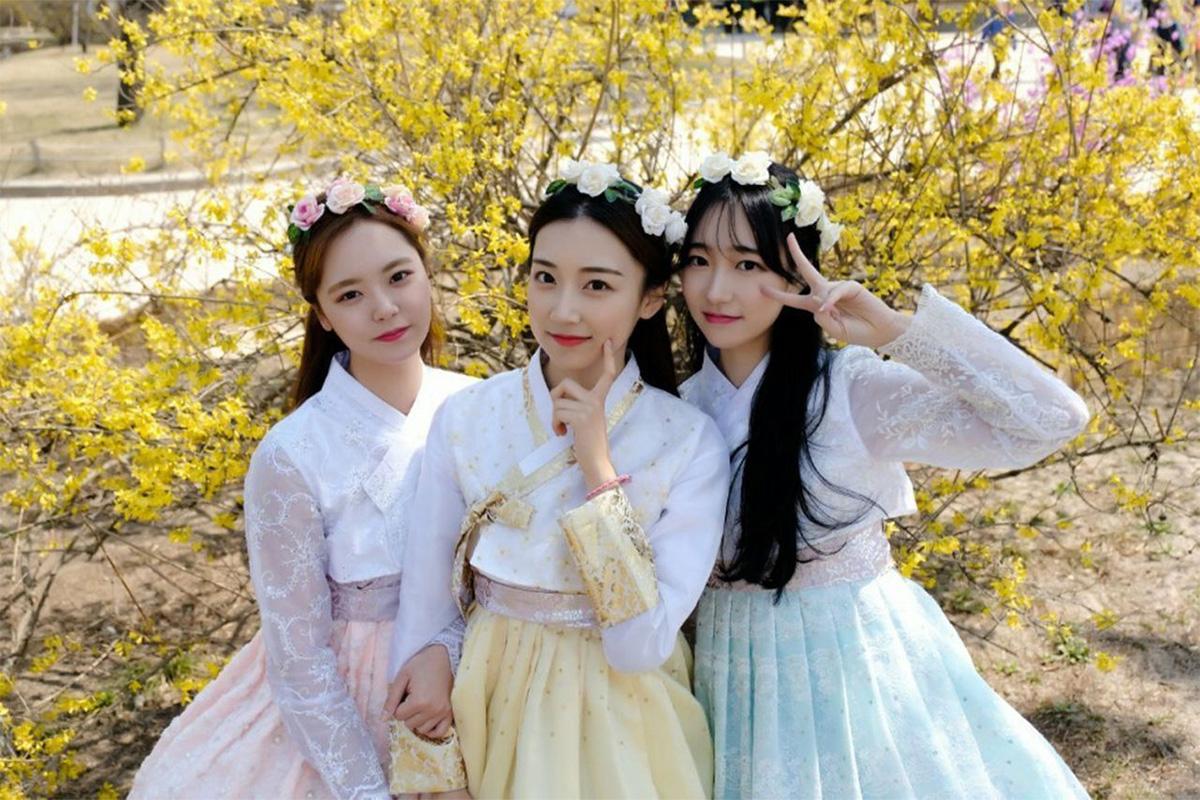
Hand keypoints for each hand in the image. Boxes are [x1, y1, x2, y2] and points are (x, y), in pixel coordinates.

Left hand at [383, 645, 453, 738]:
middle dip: (407, 712)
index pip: (398, 716)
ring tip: (422, 703)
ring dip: (418, 720)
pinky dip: (431, 729)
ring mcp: (443, 712)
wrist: (444, 656)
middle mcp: (432, 710)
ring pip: (421, 729)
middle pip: (409, 724)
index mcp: (419, 701)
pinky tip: (427, 719)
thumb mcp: (402, 677)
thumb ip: (391, 699)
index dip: (398, 704)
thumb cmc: (421, 664)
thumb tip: (383, 719)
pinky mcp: (450, 713)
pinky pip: (439, 732)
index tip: (405, 693)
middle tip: (414, 696)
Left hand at [550, 339, 619, 489]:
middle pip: (565, 384)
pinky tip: (563, 434)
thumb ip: (577, 404)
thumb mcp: (585, 418)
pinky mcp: (581, 417)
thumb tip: (558, 396)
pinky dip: (555, 425)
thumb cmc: (588, 442)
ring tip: (563, 429)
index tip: (609, 343)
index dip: (608, 358)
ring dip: (554, 417)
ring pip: (558, 402)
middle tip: (559, 415)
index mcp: (600, 399)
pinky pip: (557, 413)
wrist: (596, 461)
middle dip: (555, 398)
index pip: (607, 375)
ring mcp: (590, 408)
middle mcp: (597, 400)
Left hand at [761, 232, 910, 348]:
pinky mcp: (852, 286)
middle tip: (789, 238)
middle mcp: (825, 294)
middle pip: (808, 271)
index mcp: (816, 306)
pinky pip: (837, 290)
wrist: (880, 332)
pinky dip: (832, 299)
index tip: (762, 288)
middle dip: (797, 255)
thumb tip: (818, 304)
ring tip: (834, 316)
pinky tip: (830, 308)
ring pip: (823, 290)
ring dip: (825, 303)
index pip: (794, 300)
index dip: (778, 296)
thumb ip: (822, 320)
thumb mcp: (834, 331)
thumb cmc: (857, 332)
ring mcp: (838, 288)